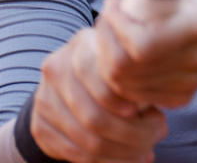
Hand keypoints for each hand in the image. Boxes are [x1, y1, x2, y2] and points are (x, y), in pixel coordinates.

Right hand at [31, 27, 168, 162]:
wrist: (73, 88)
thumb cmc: (115, 76)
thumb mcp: (127, 70)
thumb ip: (138, 86)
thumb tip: (156, 119)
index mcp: (81, 46)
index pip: (97, 76)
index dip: (123, 100)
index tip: (154, 115)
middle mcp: (56, 68)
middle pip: (94, 116)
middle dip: (134, 136)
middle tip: (157, 137)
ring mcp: (44, 99)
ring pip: (87, 140)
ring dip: (123, 154)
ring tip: (146, 152)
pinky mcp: (40, 126)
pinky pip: (75, 154)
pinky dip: (106, 162)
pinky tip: (126, 159)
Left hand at [94, 0, 196, 108]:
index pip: (142, 43)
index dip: (116, 23)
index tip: (113, 3)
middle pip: (128, 68)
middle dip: (105, 42)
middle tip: (107, 21)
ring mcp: (195, 80)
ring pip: (127, 86)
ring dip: (108, 59)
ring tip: (114, 34)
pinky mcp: (184, 96)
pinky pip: (137, 97)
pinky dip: (122, 78)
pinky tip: (126, 53)